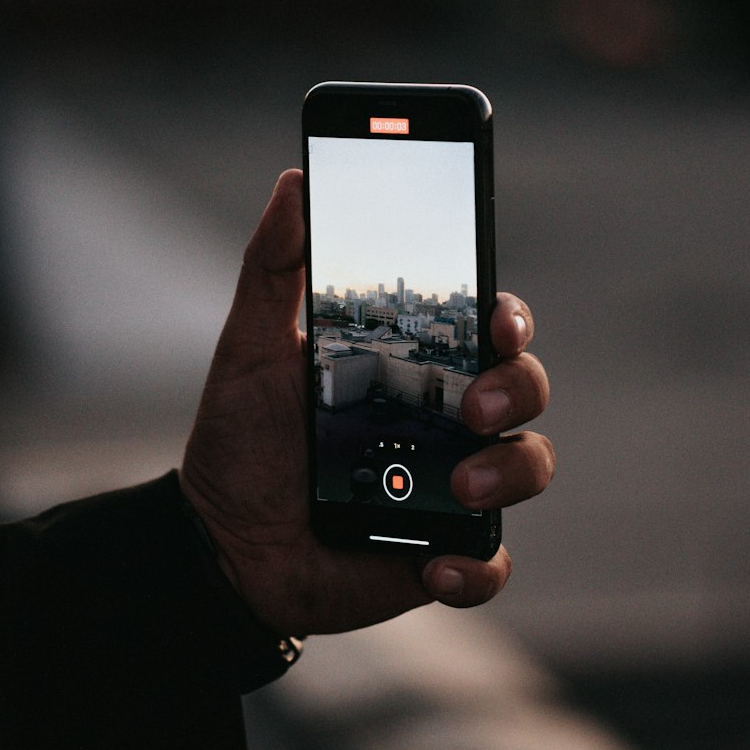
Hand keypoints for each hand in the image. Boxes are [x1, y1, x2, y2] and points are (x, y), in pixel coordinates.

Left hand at [180, 169, 553, 635]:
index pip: (487, 325)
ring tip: (457, 489)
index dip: (509, 314)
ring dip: (509, 472)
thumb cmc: (243, 440)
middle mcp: (447, 420)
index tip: (497, 317)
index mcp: (414, 365)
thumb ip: (272, 267)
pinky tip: (436, 564)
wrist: (220, 544)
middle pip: (525, 387)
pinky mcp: (444, 555)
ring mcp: (453, 487)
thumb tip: (294, 182)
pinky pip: (492, 563)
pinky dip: (477, 567)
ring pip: (529, 466)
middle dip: (518, 388)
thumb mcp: (250, 348)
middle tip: (473, 406)